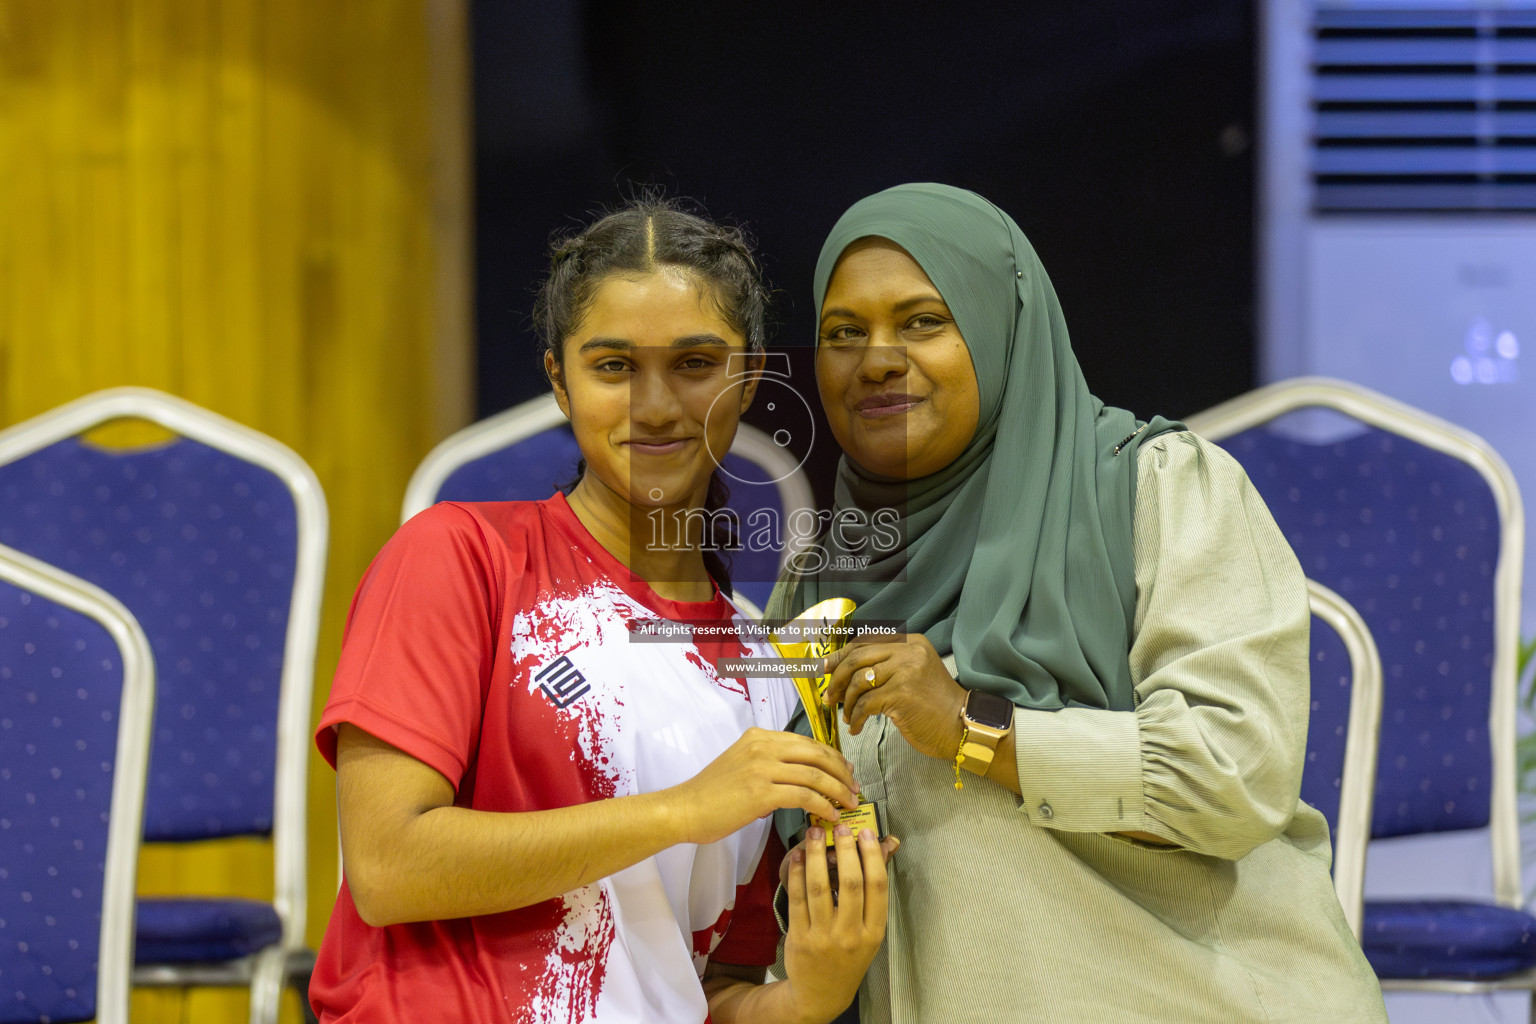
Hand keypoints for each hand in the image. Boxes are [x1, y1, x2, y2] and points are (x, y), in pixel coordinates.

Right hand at [667, 728, 861, 846]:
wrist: (685, 809)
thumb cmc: (711, 794)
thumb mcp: (740, 764)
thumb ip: (769, 763)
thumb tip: (801, 778)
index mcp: (759, 737)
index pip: (807, 742)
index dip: (833, 757)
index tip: (847, 771)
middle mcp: (763, 746)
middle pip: (817, 754)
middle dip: (842, 772)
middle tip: (855, 788)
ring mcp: (762, 768)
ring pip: (815, 775)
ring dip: (838, 791)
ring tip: (849, 804)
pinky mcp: (761, 792)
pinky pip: (804, 796)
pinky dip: (823, 806)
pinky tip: (830, 815)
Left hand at [781, 825, 890, 1020]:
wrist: (821, 994)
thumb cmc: (850, 956)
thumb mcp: (869, 931)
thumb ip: (874, 891)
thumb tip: (884, 846)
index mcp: (873, 932)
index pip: (877, 887)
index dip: (872, 856)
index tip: (866, 833)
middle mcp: (850, 935)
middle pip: (850, 883)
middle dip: (845, 849)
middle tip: (840, 828)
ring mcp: (823, 937)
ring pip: (820, 887)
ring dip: (817, 855)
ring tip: (814, 834)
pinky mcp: (799, 937)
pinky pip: (797, 898)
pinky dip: (797, 873)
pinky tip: (799, 856)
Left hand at [823, 635, 967, 761]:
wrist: (961, 725)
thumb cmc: (934, 705)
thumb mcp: (914, 673)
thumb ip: (886, 665)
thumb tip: (844, 670)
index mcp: (911, 642)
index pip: (865, 642)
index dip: (840, 656)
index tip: (824, 669)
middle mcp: (908, 652)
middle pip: (857, 658)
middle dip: (836, 678)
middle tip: (829, 696)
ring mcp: (905, 672)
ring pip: (858, 682)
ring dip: (846, 702)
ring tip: (847, 715)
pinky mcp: (901, 694)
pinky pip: (865, 704)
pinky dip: (856, 717)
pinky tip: (856, 727)